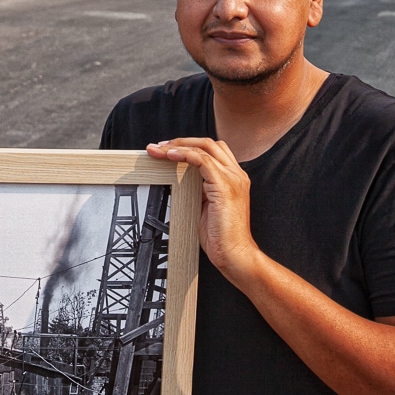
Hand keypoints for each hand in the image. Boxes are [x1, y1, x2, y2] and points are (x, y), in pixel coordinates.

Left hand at [147, 138, 259, 277]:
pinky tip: (170, 156)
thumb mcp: (206, 206)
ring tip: (158, 149)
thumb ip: (199, 190)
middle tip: (158, 146)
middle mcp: (236, 174)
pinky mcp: (225, 186)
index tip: (166, 150)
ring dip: (177, 145)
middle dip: (180, 141)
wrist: (234, 254)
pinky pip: (202, 160)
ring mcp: (233, 178)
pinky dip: (184, 155)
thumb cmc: (220, 236)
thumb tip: (180, 179)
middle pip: (208, 143)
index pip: (212, 150)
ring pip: (204, 148)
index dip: (188, 146)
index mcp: (233, 178)